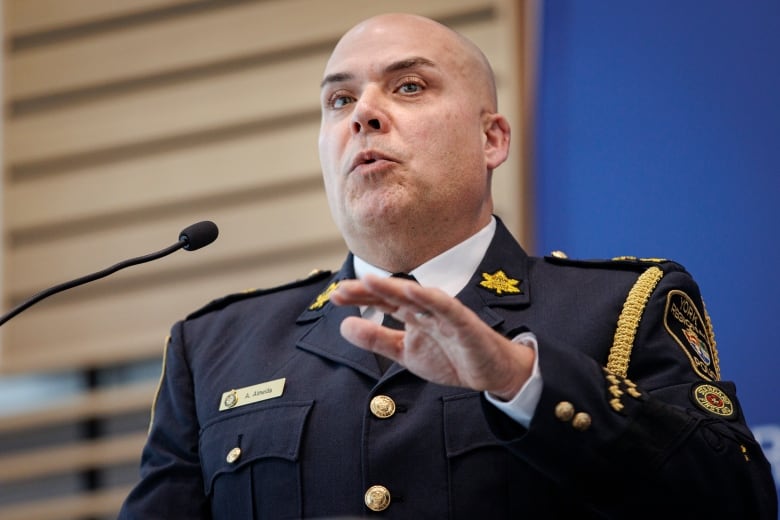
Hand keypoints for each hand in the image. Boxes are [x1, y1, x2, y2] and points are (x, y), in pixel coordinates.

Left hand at [330, 274, 533, 399]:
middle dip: (369, 290)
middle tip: (341, 289)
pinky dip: (430, 298)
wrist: (491, 373)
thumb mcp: (405, 352)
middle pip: (394, 294)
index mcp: (413, 314)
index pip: (382, 301)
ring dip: (394, 286)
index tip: (335, 296)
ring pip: (417, 296)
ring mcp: (445, 314)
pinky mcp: (465, 323)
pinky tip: (412, 291)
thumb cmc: (450, 358)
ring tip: (370, 280)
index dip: (359, 297)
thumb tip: (344, 326)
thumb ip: (376, 339)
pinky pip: (447, 308)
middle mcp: (426, 309)